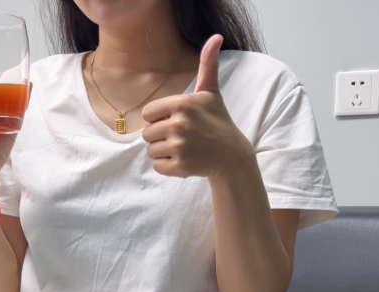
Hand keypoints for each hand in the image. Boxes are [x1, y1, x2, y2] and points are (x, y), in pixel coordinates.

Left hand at [141, 34, 252, 180]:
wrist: (231, 155)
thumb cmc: (217, 122)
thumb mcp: (211, 93)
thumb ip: (207, 66)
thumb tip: (216, 37)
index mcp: (182, 104)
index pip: (148, 113)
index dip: (158, 118)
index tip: (173, 120)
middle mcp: (179, 125)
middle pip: (147, 133)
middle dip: (160, 136)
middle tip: (180, 137)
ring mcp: (180, 147)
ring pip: (151, 150)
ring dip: (162, 151)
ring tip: (182, 148)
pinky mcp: (180, 166)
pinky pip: (157, 166)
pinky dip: (166, 166)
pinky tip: (182, 160)